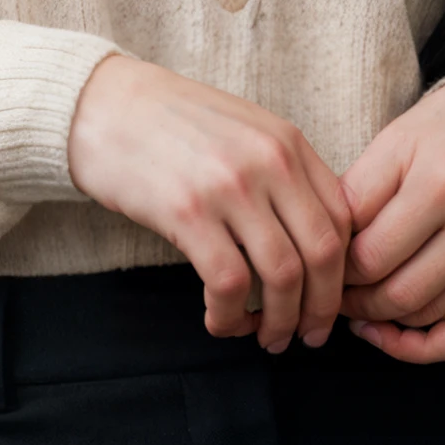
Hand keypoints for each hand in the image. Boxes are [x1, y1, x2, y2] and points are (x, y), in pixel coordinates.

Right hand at [67, 55, 351, 349]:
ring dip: (280, 321)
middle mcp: (269, 162)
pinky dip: (231, 315)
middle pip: (324, 253)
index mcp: (288, 142)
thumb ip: (282, 173)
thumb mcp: (243, 131)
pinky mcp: (187, 213)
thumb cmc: (169, 124)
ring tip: (268, 338)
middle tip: (308, 335)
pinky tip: (221, 321)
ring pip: (283, 276)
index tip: (327, 299)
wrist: (101, 105)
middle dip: (322, 308)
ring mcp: (230, 187)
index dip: (343, 272)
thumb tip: (311, 238)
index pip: (343, 219)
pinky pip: (229, 283)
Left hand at [339, 73, 444, 365]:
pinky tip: (392, 335)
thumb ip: (356, 193)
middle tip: (329, 285)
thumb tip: (319, 248)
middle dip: (348, 297)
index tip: (315, 258)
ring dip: (378, 318)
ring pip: (421, 315)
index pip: (364, 254)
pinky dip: (425, 349)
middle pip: (391, 292)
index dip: (330, 265)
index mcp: (440, 183)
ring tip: (355, 300)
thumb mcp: (397, 140)